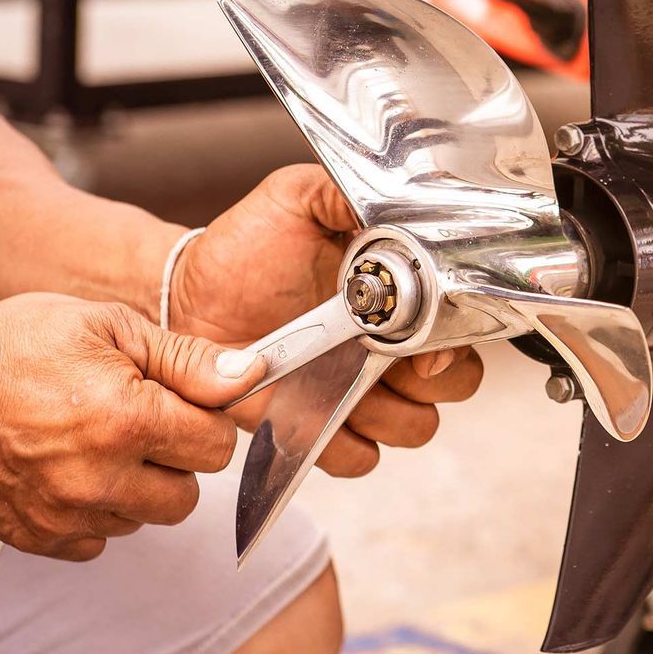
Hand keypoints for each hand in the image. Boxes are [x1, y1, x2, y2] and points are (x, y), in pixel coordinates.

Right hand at [0, 294, 265, 559]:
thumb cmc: (14, 346)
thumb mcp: (106, 326)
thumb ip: (186, 358)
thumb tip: (249, 376)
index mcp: (126, 418)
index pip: (217, 446)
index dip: (203, 419)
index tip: (175, 402)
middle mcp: (100, 477)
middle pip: (189, 495)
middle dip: (174, 460)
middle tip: (134, 423)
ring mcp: (68, 515)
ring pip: (148, 520)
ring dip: (137, 488)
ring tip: (95, 443)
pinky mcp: (41, 538)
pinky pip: (103, 540)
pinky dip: (99, 513)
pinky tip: (70, 471)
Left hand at [166, 165, 483, 476]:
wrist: (189, 294)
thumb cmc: (244, 248)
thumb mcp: (296, 199)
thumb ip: (343, 194)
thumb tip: (391, 204)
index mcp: (400, 301)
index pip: (463, 333)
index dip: (453, 345)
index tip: (422, 345)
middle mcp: (390, 351)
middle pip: (453, 389)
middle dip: (429, 383)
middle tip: (384, 358)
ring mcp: (359, 394)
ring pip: (415, 429)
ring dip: (387, 414)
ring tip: (343, 382)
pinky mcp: (322, 429)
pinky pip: (359, 459)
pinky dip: (343, 444)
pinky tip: (313, 410)